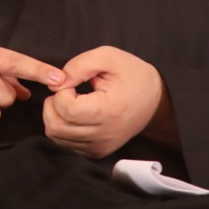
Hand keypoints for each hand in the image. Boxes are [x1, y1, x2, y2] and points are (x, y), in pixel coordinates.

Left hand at [43, 46, 172, 157]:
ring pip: (56, 136)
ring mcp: (99, 146)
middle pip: (56, 126)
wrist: (156, 101)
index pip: (67, 109)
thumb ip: (79, 65)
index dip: (61, 91)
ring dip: (54, 115)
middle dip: (53, 103)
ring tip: (70, 100)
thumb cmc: (133, 76)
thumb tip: (56, 82)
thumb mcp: (108, 57)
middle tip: (67, 90)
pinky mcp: (96, 152)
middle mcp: (103, 135)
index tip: (72, 81)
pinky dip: (62, 126)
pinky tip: (75, 112)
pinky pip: (65, 142)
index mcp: (108, 111)